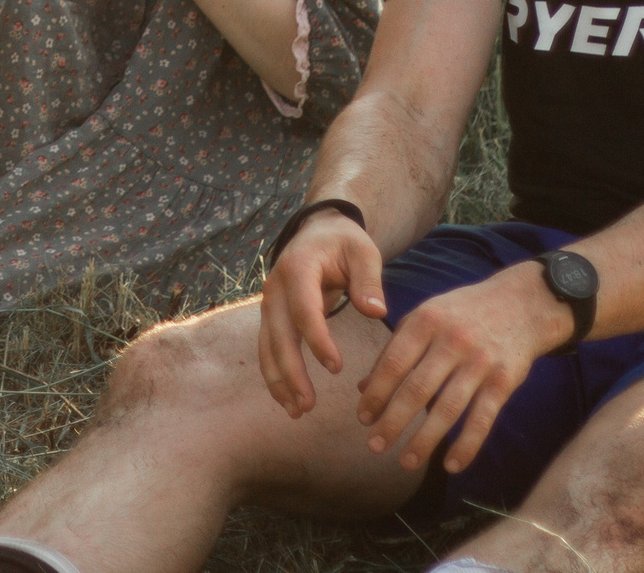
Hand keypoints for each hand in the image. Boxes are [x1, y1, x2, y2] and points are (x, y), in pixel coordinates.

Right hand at [258, 208, 388, 417]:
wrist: (319, 231)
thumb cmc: (345, 243)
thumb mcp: (364, 252)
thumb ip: (369, 281)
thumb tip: (376, 312)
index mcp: (298, 268)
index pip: (304, 309)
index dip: (318, 340)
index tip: (337, 368)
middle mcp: (275, 287)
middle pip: (279, 335)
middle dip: (291, 372)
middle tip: (308, 405)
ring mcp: (269, 302)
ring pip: (267, 346)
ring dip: (279, 380)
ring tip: (296, 411)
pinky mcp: (271, 316)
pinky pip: (268, 348)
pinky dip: (275, 374)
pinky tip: (287, 399)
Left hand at [354, 264, 570, 473]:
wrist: (521, 304)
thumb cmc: (462, 313)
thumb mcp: (425, 317)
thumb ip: (394, 349)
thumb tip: (363, 388)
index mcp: (425, 321)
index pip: (393, 363)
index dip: (376, 394)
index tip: (362, 418)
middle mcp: (451, 341)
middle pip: (417, 389)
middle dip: (393, 422)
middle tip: (375, 446)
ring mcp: (480, 362)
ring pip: (448, 409)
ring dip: (425, 440)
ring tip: (406, 462)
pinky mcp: (504, 381)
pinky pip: (483, 419)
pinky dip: (467, 445)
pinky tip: (451, 465)